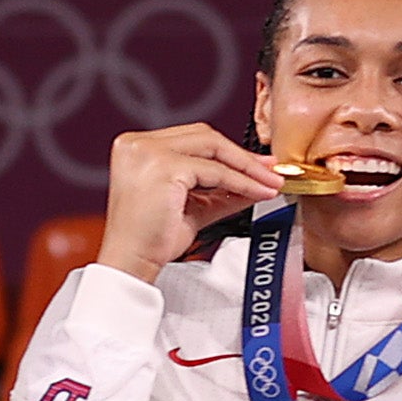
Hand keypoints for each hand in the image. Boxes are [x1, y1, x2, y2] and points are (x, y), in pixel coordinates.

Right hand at [100, 122, 281, 279]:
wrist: (130, 263)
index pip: (193, 138)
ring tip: (269, 184)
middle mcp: (138, 144)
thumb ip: (220, 192)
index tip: (257, 165)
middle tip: (271, 172)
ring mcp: (148, 153)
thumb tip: (254, 183)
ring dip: (247, 168)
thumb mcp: (192, 207)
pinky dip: (240, 182)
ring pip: (213, 149)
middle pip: (205, 136)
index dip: (228, 151)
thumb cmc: (150, 241)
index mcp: (137, 147)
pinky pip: (215, 171)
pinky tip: (255, 193)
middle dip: (243, 156)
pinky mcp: (164, 168)